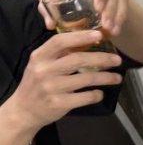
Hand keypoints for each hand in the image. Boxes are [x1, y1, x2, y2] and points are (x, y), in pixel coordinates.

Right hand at [3, 30, 122, 135]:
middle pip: (78, 59)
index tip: (99, 35)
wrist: (24, 110)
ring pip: (86, 79)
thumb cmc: (37, 83)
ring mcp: (52, 87)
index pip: (60, 41)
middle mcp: (44, 70)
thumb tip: (86, 42)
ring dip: (106, 77)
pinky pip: (85, 97)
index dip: (80, 37)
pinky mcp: (59, 103)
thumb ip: (58, 54)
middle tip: (117, 59)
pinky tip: (101, 93)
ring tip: (117, 77)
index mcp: (39, 57)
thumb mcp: (40, 64)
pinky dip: (96, 95)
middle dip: (101, 58)